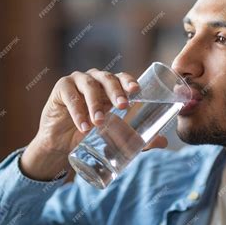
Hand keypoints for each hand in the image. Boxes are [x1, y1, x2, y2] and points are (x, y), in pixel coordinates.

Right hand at [20, 68, 167, 180]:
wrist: (61, 146)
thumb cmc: (90, 135)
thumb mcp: (114, 137)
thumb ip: (136, 138)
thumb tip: (163, 142)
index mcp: (110, 88)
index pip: (122, 78)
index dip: (129, 81)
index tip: (137, 90)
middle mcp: (95, 80)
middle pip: (107, 79)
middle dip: (116, 91)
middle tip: (123, 106)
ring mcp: (77, 82)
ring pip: (89, 86)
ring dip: (96, 104)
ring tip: (99, 122)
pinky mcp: (61, 88)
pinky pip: (70, 96)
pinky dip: (77, 111)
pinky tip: (83, 126)